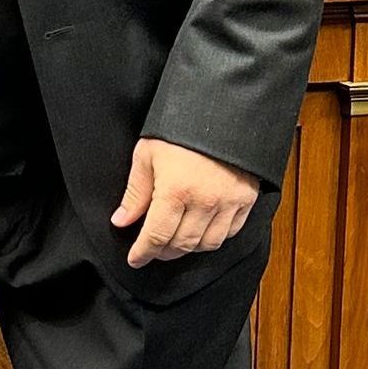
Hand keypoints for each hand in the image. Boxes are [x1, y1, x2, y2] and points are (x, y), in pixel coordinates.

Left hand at [111, 140, 258, 267]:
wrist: (223, 109)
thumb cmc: (180, 128)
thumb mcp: (148, 154)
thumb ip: (136, 192)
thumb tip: (122, 220)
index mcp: (175, 191)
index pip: (156, 236)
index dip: (143, 253)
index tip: (136, 259)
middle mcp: (204, 201)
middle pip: (181, 245)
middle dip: (163, 252)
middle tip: (152, 249)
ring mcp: (228, 202)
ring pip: (207, 244)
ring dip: (188, 248)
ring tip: (175, 242)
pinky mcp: (245, 198)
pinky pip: (230, 232)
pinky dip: (214, 238)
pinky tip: (201, 232)